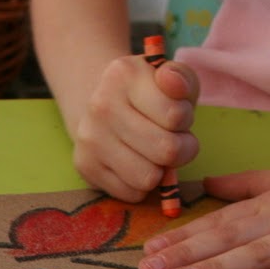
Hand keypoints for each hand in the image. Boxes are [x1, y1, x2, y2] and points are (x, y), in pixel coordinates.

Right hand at [71, 55, 199, 201]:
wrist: (103, 104)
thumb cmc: (150, 94)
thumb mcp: (173, 77)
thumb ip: (181, 78)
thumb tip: (171, 81)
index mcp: (124, 75)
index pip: (175, 116)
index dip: (185, 120)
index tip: (175, 114)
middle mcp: (100, 105)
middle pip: (166, 150)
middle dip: (181, 149)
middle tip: (172, 138)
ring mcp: (89, 138)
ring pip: (148, 178)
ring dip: (160, 170)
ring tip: (153, 151)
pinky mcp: (85, 166)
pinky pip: (131, 194)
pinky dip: (141, 185)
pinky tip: (136, 164)